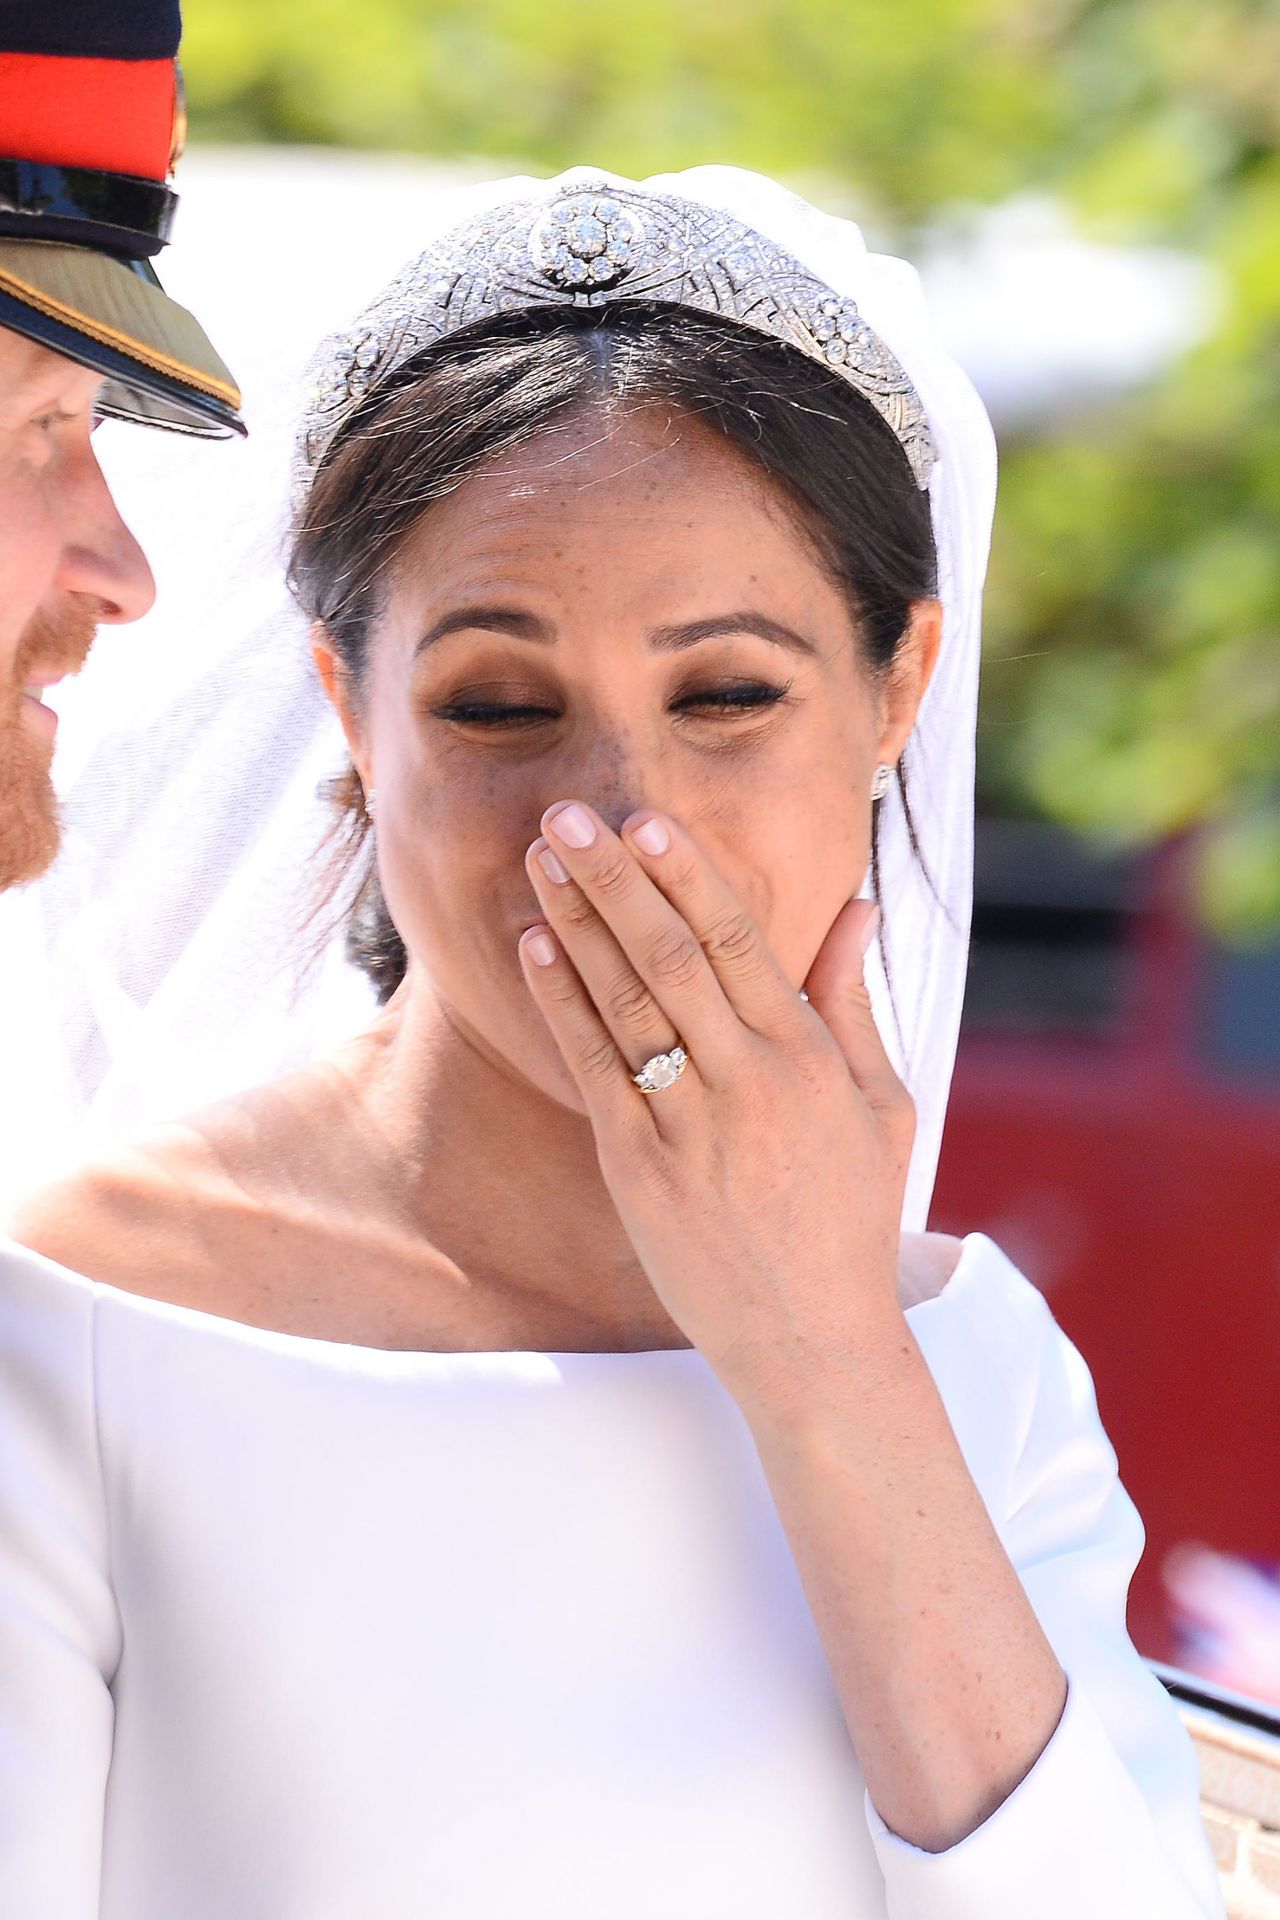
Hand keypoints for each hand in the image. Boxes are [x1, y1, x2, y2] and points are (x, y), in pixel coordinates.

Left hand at [518, 799, 914, 1410]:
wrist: (809, 1339)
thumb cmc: (852, 1214)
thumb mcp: (882, 1106)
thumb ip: (854, 1003)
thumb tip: (857, 907)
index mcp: (807, 1060)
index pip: (740, 945)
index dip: (688, 877)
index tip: (648, 820)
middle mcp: (744, 1084)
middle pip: (669, 958)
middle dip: (615, 879)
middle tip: (567, 812)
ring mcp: (684, 1126)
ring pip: (623, 1002)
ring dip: (577, 923)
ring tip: (541, 857)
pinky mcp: (636, 1167)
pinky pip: (592, 1068)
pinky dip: (562, 1003)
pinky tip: (535, 946)